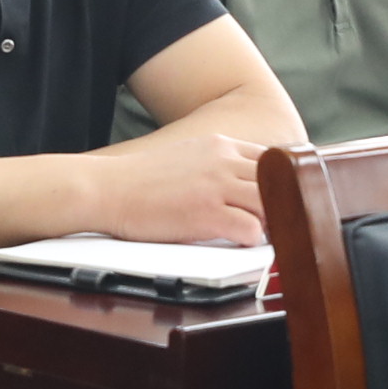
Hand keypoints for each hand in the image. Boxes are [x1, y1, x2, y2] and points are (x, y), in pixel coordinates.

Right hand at [87, 115, 272, 245]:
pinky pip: (252, 230)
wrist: (107, 188)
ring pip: (271, 205)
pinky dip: (251, 242)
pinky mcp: (208, 214)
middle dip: (281, 204)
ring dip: (269, 224)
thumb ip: (216, 163)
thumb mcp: (188, 155)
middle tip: (274, 223)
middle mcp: (224, 161)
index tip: (279, 200)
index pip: (273, 160)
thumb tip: (241, 182)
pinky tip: (237, 243)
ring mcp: (217, 186)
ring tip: (256, 234)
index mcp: (221, 145)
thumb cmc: (142, 180)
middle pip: (278, 182)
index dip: (280, 183)